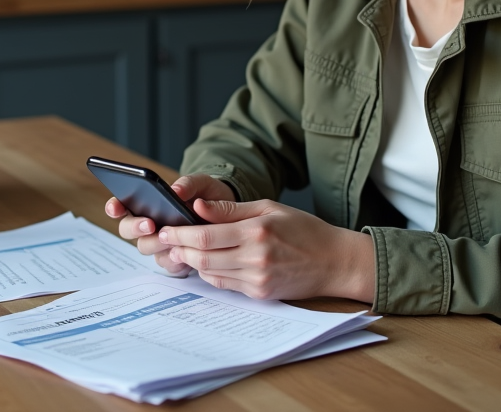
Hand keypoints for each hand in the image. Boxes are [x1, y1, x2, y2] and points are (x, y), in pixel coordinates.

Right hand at [104, 173, 235, 273]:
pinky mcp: (172, 259)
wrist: (227, 217)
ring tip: (170, 239)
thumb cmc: (208, 197)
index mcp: (146, 203)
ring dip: (156, 243)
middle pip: (127, 229)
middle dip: (135, 227)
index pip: (121, 205)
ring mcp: (158, 243)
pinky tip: (182, 255)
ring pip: (146, 247)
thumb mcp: (202, 184)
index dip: (114, 206)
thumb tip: (175, 190)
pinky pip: (166, 263)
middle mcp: (147, 224)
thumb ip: (189, 183)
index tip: (116, 208)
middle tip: (149, 224)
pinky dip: (173, 259)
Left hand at [158, 199, 375, 302]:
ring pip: (210, 273)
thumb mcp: (269, 208)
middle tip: (167, 240)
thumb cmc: (304, 230)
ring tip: (183, 249)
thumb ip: (231, 209)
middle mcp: (255, 257)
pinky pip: (225, 285)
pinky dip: (211, 273)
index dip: (180, 233)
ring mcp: (257, 279)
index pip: (205, 235)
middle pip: (202, 257)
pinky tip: (208, 262)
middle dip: (180, 248)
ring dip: (193, 262)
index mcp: (256, 231)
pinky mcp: (260, 294)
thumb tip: (198, 206)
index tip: (166, 228)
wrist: (334, 262)